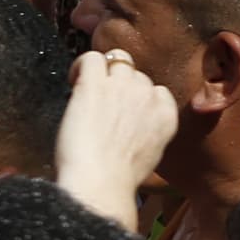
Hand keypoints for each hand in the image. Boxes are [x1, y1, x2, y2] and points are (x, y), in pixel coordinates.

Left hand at [56, 45, 180, 222]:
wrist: (101, 182)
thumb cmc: (117, 178)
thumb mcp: (148, 155)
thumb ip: (145, 133)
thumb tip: (128, 127)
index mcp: (166, 116)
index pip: (156, 90)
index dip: (134, 97)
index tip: (119, 110)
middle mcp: (149, 97)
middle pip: (135, 75)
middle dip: (117, 85)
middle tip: (99, 104)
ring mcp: (124, 87)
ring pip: (116, 61)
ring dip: (101, 73)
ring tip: (84, 93)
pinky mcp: (96, 84)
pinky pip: (90, 57)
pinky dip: (79, 65)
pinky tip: (73, 82)